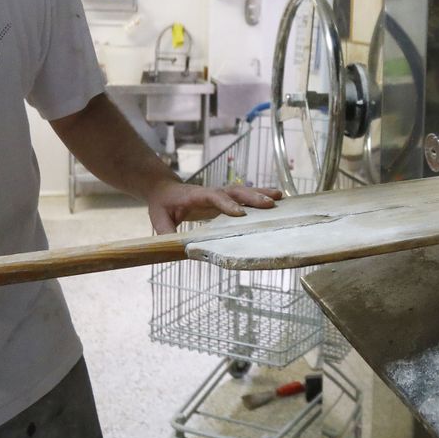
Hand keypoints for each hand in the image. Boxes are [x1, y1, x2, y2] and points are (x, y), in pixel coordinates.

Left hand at [146, 182, 282, 234]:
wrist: (165, 190)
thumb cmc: (163, 204)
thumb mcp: (158, 218)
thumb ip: (165, 231)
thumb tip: (173, 247)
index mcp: (196, 196)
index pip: (214, 197)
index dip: (227, 205)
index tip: (240, 214)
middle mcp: (211, 192)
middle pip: (234, 191)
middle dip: (252, 197)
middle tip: (270, 204)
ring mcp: (220, 193)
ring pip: (242, 191)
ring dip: (261, 194)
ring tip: (280, 197)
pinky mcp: (225, 198)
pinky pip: (244, 195)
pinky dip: (260, 196)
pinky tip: (276, 199)